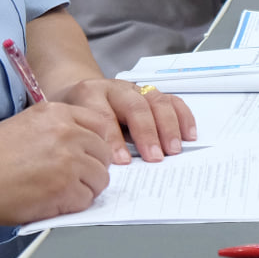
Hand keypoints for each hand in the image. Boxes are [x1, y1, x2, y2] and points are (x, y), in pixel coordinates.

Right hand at [0, 102, 115, 225]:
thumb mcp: (25, 125)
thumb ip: (57, 129)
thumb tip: (82, 146)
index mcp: (57, 113)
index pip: (100, 125)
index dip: (95, 145)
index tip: (88, 156)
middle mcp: (67, 133)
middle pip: (104, 153)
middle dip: (92, 169)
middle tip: (71, 179)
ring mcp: (68, 161)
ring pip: (100, 179)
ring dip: (84, 189)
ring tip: (58, 192)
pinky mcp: (65, 190)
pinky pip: (86, 201)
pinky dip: (72, 206)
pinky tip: (50, 202)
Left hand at [59, 78, 196, 163]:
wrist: (80, 91)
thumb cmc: (77, 115)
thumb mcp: (70, 124)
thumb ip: (84, 140)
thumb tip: (100, 168)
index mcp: (90, 94)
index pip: (104, 116)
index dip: (114, 139)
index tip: (122, 162)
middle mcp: (116, 89)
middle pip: (135, 106)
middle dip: (147, 133)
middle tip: (155, 157)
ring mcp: (136, 90)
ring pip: (157, 101)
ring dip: (168, 127)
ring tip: (173, 150)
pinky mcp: (152, 94)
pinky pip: (172, 101)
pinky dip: (182, 117)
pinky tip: (188, 136)